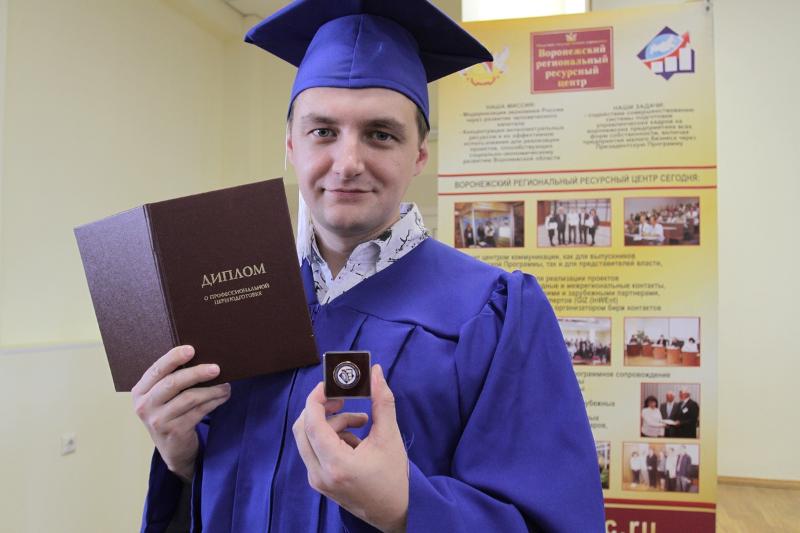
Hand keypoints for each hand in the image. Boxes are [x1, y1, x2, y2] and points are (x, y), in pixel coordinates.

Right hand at [132, 345, 230, 480]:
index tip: (191, 349)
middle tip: (217, 368)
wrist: (173, 448)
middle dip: (197, 373)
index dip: (173, 358)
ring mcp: (158, 420)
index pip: (156, 370)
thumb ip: (172, 378)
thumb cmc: (171, 412)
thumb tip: (201, 355)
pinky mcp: (174, 432)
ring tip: (225, 385)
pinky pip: (199, 411)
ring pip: (189, 398)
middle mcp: (145, 405)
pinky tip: (223, 396)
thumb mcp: (163, 397)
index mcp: (140, 391)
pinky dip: (214, 402)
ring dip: (212, 389)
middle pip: (173, 383)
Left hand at [293, 365, 407, 532]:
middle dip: (321, 409)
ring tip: (361, 421)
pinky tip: (355, 439)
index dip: (317, 398)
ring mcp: (317, 480)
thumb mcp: (390, 436)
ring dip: (331, 423)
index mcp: (336, 463)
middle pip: (302, 429)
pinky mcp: (320, 482)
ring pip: (309, 439)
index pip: (311, 423)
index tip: (330, 384)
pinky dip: (330, 438)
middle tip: (342, 398)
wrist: (396, 511)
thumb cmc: (394, 476)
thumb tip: (376, 371)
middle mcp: (320, 474)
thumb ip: (382, 401)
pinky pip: (315, 450)